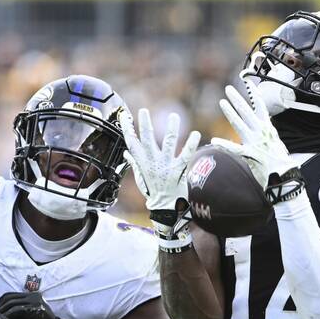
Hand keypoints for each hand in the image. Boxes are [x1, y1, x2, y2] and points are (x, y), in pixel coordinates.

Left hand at [0, 292, 69, 318]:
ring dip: (2, 311)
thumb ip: (14, 315)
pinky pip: (17, 309)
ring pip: (11, 302)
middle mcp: (34, 296)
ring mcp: (36, 301)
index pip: (10, 296)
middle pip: (8, 297)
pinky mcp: (36, 308)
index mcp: (31, 297)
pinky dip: (8, 315)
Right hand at [119, 108, 200, 225]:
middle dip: (144, 125)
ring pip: (167, 144)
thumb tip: (127, 152)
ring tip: (173, 116)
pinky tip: (195, 134)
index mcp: (142, 163)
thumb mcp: (141, 177)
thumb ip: (135, 162)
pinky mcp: (177, 171)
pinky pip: (185, 156)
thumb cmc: (153, 191)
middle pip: (146, 140)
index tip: (124, 116)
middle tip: (143, 111)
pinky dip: (190, 145)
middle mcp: (152, 163)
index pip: (131, 143)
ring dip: (171, 129)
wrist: (165, 208)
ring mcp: (164, 167)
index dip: (127, 129)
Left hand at [216, 78, 296, 188]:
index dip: (254, 93)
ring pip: (239, 123)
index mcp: (267, 127)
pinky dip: (225, 144)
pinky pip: (235, 148)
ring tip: (222, 102)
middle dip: (237, 98)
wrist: (284, 173)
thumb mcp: (274, 139)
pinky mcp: (249, 154)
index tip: (247, 82)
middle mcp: (260, 131)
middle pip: (247, 111)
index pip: (260, 106)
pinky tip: (215, 140)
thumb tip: (263, 122)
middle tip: (228, 89)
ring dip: (230, 112)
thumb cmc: (279, 158)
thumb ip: (266, 130)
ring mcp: (254, 141)